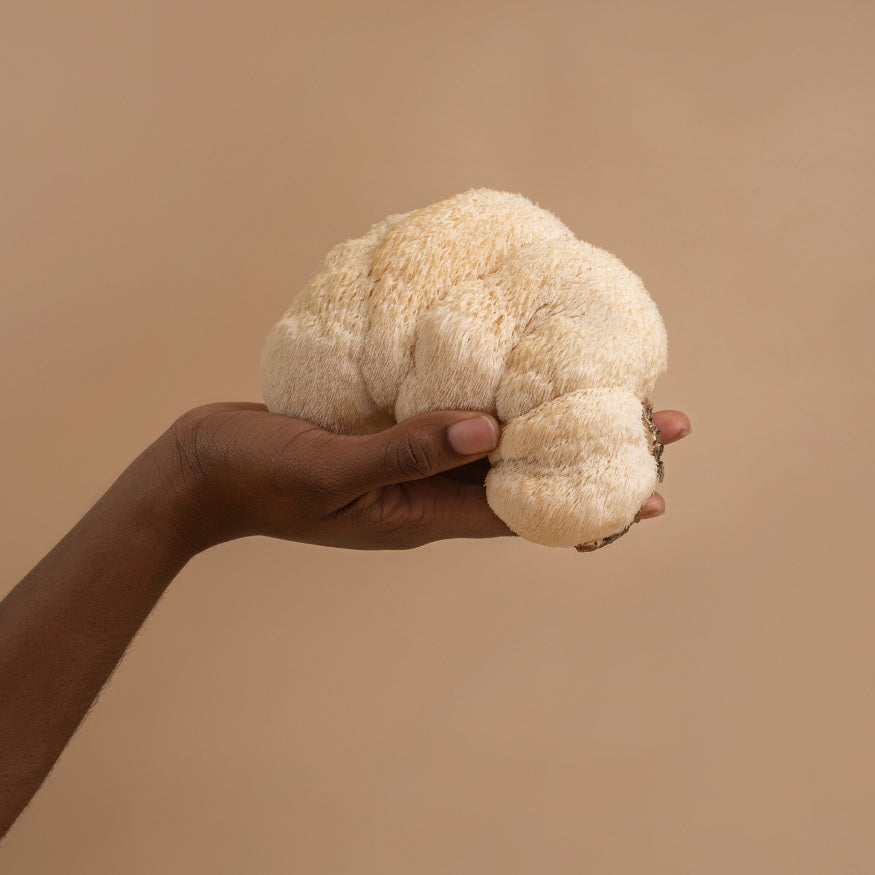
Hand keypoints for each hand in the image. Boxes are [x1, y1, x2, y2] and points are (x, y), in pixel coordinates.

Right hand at [161, 403, 691, 554]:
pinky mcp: (390, 436)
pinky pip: (455, 421)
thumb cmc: (260, 477)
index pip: (527, 511)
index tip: (658, 484)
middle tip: (663, 423)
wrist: (203, 471)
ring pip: (498, 448)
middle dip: (594, 453)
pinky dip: (493, 402)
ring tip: (608, 393)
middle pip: (528, 478)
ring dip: (552, 423)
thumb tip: (490, 431)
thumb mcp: (332, 472)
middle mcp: (429, 493)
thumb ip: (406, 453)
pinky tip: (515, 375)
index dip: (593, 499)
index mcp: (423, 515)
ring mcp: (411, 465)